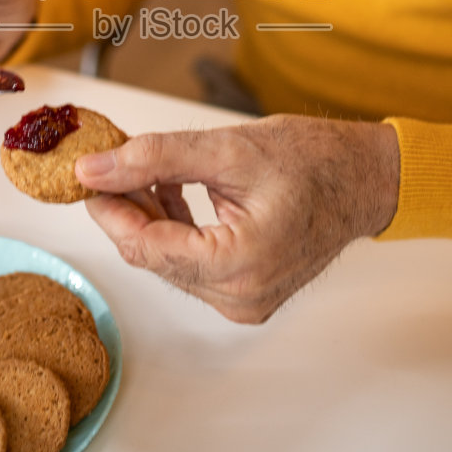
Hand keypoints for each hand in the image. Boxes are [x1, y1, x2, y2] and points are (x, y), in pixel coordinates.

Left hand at [75, 115, 400, 323]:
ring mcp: (245, 303)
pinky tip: (174, 188)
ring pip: (168, 260)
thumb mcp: (227, 149)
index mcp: (239, 265)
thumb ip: (155, 158)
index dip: (107, 208)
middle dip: (127, 208)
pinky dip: (176, 227)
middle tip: (111, 162)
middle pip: (153, 257)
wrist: (365, 179)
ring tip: (149, 167)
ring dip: (150, 215)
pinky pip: (191, 264)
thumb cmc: (314, 160)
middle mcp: (240, 298)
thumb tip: (94, 169)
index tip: (86, 174)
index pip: (144, 247)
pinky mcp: (246, 295)